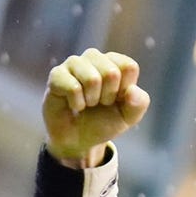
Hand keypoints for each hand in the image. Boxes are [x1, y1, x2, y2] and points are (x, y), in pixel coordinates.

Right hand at [43, 48, 149, 167]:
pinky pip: (73, 88)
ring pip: (92, 79)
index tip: (117, 99)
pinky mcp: (56, 74)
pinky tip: (74, 105)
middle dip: (108, 96)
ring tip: (87, 103)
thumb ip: (139, 103)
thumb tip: (132, 90)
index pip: (129, 66)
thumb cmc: (105, 121)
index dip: (125, 90)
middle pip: (111, 72)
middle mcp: (94, 58)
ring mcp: (74, 64)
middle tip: (100, 103)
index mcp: (115, 63)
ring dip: (92, 100)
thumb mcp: (129, 117)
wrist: (79, 139)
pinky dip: (77, 104)